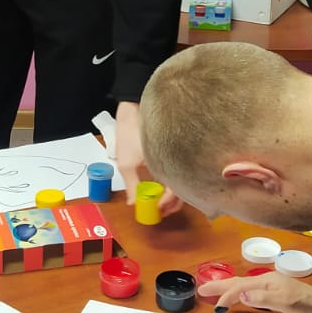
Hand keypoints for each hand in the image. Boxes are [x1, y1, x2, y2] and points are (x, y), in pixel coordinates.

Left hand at [114, 101, 182, 216]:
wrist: (135, 102)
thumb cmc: (132, 130)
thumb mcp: (126, 162)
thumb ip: (132, 185)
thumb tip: (134, 204)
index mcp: (172, 165)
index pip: (177, 193)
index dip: (168, 205)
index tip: (157, 210)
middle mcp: (180, 161)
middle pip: (185, 188)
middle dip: (174, 202)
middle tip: (161, 210)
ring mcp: (179, 154)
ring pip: (183, 179)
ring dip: (174, 193)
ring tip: (160, 200)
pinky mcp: (175, 148)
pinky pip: (178, 169)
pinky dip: (173, 179)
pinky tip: (163, 184)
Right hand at [199, 273, 311, 312]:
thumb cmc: (305, 304)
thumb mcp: (286, 301)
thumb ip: (264, 298)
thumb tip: (242, 295)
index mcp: (266, 280)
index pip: (240, 288)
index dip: (227, 296)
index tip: (217, 308)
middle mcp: (265, 281)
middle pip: (237, 282)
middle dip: (219, 285)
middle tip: (201, 288)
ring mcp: (268, 288)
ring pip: (241, 287)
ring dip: (225, 288)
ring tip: (210, 290)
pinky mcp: (271, 295)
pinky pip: (248, 292)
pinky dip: (236, 294)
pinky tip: (234, 297)